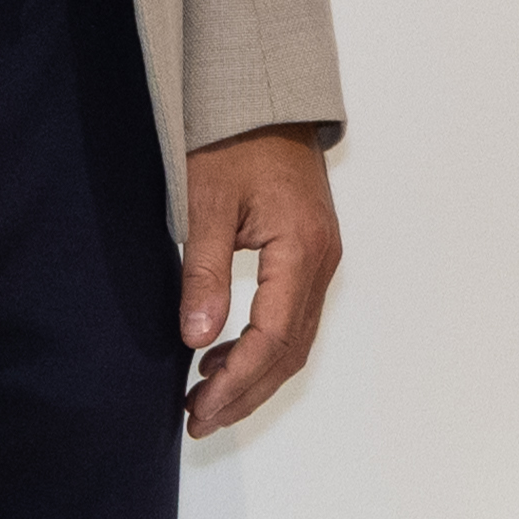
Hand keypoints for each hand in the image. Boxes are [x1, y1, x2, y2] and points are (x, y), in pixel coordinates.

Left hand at [181, 129, 342, 439]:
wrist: (264, 98)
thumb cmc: (234, 138)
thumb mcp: (205, 201)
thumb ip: (203, 272)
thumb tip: (197, 338)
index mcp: (301, 248)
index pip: (273, 337)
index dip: (235, 380)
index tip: (198, 406)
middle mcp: (322, 260)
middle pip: (290, 351)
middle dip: (245, 392)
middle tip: (199, 419)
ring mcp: (321, 259)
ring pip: (294, 340)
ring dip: (253, 375)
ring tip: (205, 398)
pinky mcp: (309, 255)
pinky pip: (292, 317)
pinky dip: (260, 347)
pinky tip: (221, 356)